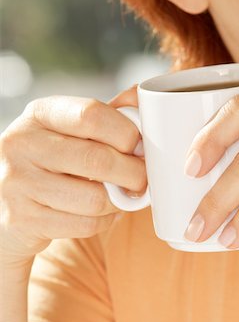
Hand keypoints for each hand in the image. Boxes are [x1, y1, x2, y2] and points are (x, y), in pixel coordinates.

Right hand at [0, 86, 145, 267]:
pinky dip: (104, 220)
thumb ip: (109, 114)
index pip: (92, 114)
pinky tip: (103, 212)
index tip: (140, 146)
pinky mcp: (22, 218)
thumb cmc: (56, 159)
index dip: (126, 132)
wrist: (12, 201)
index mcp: (41, 113)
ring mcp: (18, 182)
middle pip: (98, 159)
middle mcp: (23, 143)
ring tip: (122, 195)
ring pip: (94, 198)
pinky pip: (84, 225)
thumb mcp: (75, 129)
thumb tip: (141, 96)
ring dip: (119, 201)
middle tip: (142, 178)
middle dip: (133, 172)